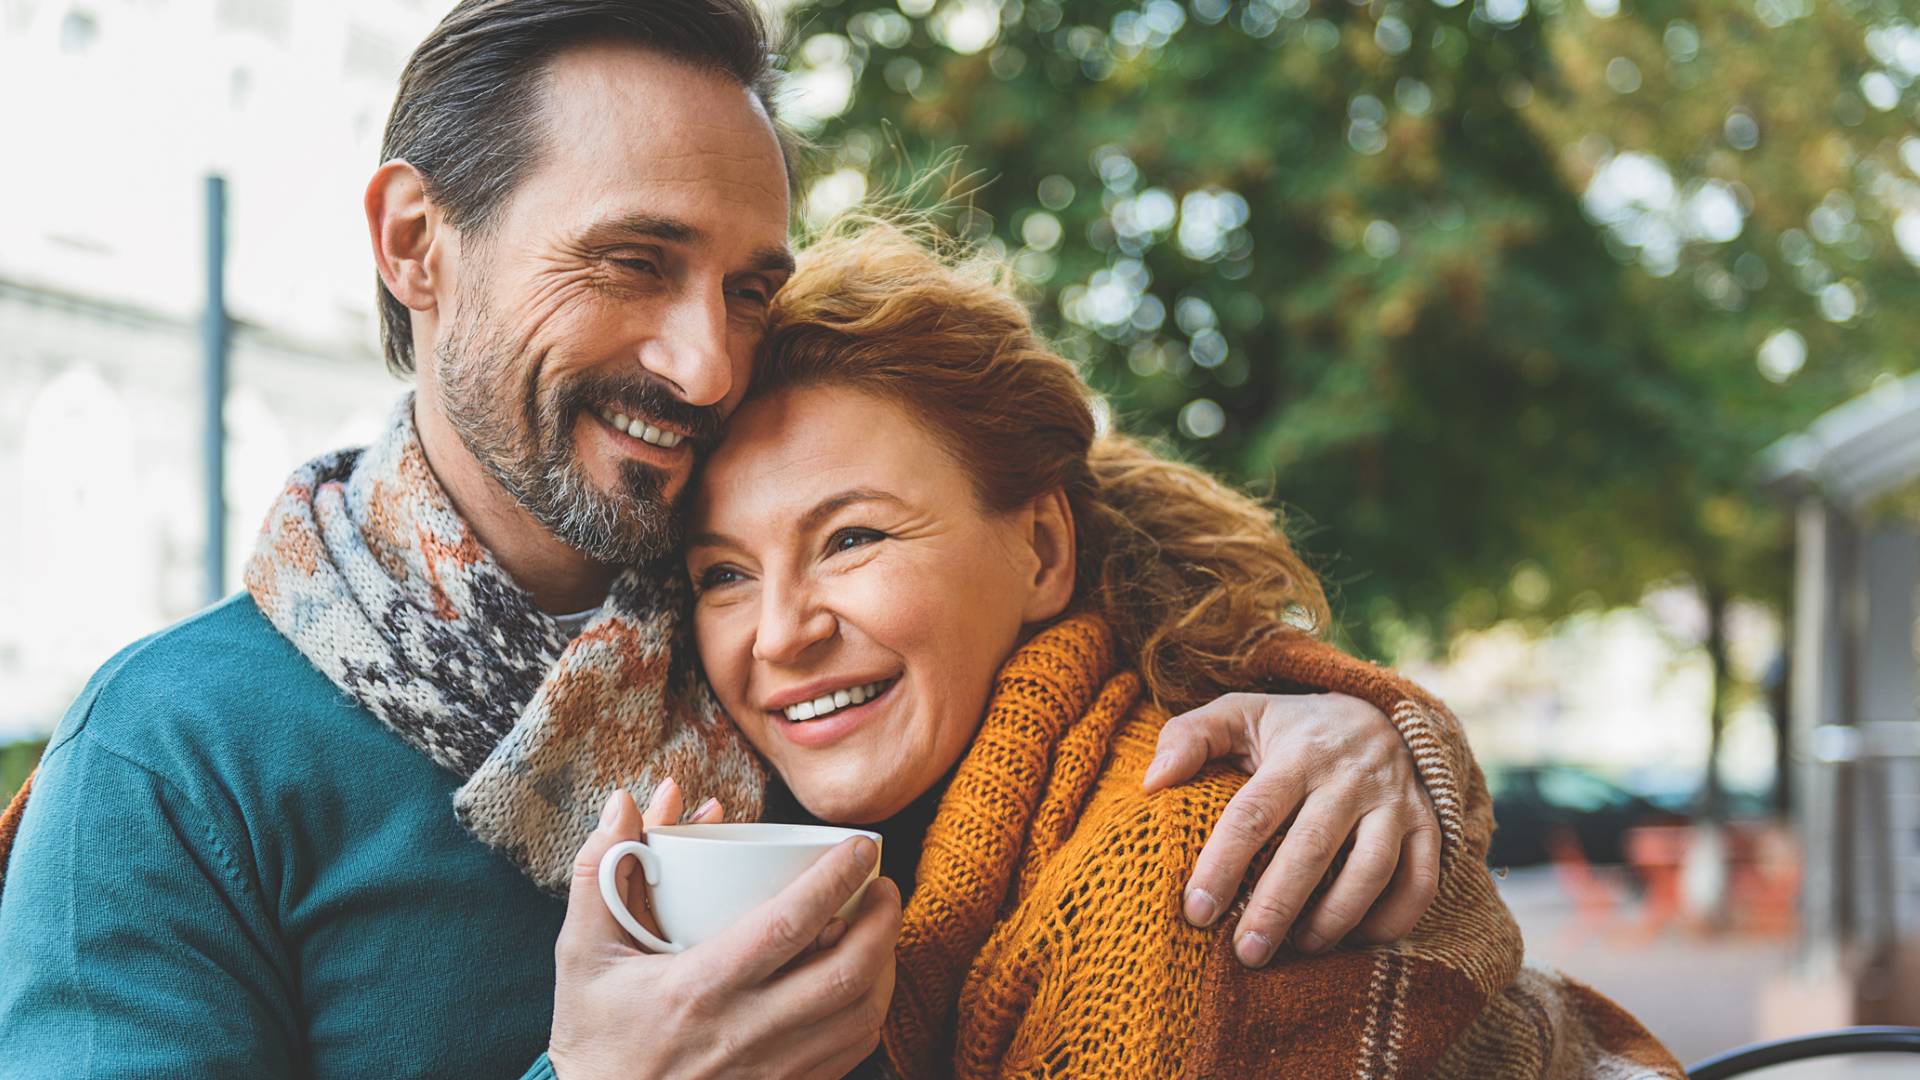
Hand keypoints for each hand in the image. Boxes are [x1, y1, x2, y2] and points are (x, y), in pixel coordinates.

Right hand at [549, 780, 900, 1079]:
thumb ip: (600, 872)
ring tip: (879, 928)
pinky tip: (864, 982)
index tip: (861, 846)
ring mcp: (769, 1071)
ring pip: (860, 1018)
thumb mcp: (582, 952)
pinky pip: (850, 1053)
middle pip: (845, 975)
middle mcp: (742, 1032)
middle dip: (882, 922)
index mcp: (697, 989)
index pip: (787, 925)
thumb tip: (624, 802)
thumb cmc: (594, 1033)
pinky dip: (870, 1010)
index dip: (835, 879)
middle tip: (883, 884)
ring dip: (885, 965)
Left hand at [1144, 692, 1439, 966]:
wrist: (1379, 711)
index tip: (1196, 912)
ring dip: (1335, 918)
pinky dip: (1393, 919)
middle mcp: (1349, 777)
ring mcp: (1394, 802)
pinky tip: (1356, 941)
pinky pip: (1421, 880)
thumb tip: (1152, 783)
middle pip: (1312, 848)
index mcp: (1296, 753)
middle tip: (1246, 954)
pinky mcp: (1427, 825)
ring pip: (1371, 869)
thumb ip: (1189, 737)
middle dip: (1276, 906)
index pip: (1254, 813)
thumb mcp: (1239, 713)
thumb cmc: (1291, 727)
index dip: (1223, 863)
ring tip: (1300, 949)